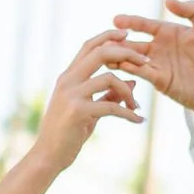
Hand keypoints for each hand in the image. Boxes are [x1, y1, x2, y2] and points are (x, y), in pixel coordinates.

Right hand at [33, 30, 142, 168]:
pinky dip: (129, 113)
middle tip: (146, 61)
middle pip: (100, 53)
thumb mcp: (89, 110)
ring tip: (137, 107)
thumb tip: (133, 82)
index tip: (127, 36)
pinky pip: (112, 106)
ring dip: (129, 92)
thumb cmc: (67, 134)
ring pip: (110, 78)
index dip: (109, 37)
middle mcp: (68, 81)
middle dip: (127, 53)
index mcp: (68, 77)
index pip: (88, 46)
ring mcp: (72, 95)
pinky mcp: (78, 112)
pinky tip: (138, 120)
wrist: (48, 157)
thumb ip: (108, 95)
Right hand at [110, 0, 193, 113]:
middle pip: (133, 41)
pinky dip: (129, 68)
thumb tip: (168, 0)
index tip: (116, 20)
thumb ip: (191, 10)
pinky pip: (140, 72)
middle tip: (104, 38)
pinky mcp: (159, 80)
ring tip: (105, 52)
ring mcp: (158, 64)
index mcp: (169, 32)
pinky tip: (119, 64)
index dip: (131, 22)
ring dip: (119, 54)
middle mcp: (160, 48)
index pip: (145, 25)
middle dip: (118, 40)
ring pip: (132, 57)